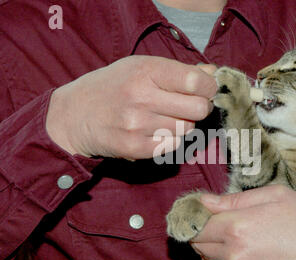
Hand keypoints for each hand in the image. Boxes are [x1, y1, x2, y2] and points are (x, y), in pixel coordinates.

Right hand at [46, 56, 216, 158]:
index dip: (209, 87)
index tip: (204, 89)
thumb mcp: (140, 67)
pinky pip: (172, 145)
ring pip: (187, 129)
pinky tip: (156, 131)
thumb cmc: (113, 87)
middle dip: (200, 107)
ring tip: (166, 117)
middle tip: (189, 105)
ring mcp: (138, 125)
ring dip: (183, 124)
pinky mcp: (135, 148)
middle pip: (198, 109)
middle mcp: (142, 97)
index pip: (196, 82)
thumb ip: (178, 70)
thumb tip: (212, 73)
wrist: (75, 115)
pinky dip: (170, 139)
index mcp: (145, 71)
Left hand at [191, 185, 295, 259]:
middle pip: (198, 245)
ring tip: (242, 241)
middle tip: (224, 225)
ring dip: (217, 251)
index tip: (200, 214)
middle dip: (205, 233)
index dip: (195, 218)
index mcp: (237, 227)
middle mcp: (234, 255)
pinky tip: (253, 259)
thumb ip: (234, 199)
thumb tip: (204, 201)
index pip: (194, 225)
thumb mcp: (275, 196)